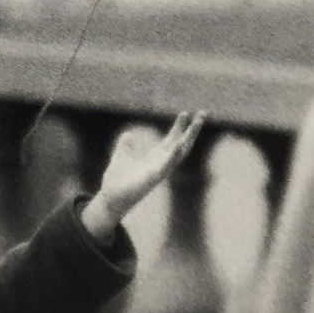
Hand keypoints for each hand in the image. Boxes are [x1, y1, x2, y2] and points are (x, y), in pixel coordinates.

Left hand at [82, 111, 205, 238]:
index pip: (171, 140)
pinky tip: (178, 145)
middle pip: (181, 144)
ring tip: (196, 123)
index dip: (179, 127)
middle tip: (203, 113)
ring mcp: (159, 172)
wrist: (110, 199)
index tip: (185, 113)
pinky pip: (166, 167)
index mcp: (154, 159)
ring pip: (179, 153)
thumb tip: (128, 135)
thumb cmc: (117, 181)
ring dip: (188, 138)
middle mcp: (161, 164)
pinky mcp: (152, 179)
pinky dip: (172, 156)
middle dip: (192, 130)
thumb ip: (126, 146)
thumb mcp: (121, 156)